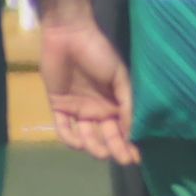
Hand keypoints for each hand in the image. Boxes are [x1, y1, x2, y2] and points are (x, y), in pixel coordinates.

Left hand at [36, 0, 134, 166]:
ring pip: (87, 136)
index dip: (130, 143)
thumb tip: (134, 131)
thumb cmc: (99, 53)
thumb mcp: (120, 77)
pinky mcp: (59, 107)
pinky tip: (79, 143)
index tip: (136, 158)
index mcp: (114, 102)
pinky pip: (64, 128)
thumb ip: (127, 104)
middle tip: (123, 160)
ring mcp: (78, 109)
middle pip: (107, 136)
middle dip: (116, 149)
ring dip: (95, 146)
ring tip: (102, 152)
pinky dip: (70, 138)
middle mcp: (97, 109)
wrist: (69, 36)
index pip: (123, 128)